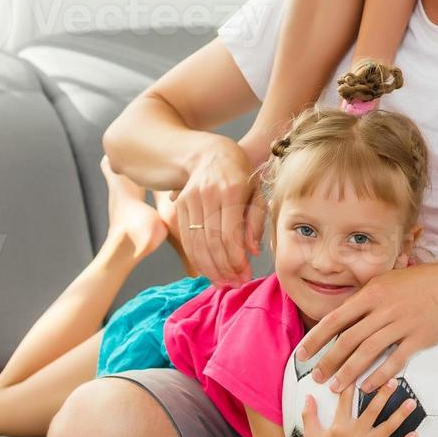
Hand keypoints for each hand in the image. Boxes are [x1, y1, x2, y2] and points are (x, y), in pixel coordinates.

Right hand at [170, 136, 265, 286]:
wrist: (211, 153)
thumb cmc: (240, 175)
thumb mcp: (256, 192)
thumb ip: (256, 221)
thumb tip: (252, 251)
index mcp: (232, 190)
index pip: (230, 235)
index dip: (236, 260)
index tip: (245, 275)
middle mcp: (209, 194)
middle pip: (212, 243)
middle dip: (224, 269)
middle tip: (235, 283)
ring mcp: (191, 199)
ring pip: (197, 244)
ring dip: (209, 268)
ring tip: (222, 282)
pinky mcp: (180, 205)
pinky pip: (187, 238)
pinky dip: (196, 259)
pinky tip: (208, 270)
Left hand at [294, 260, 437, 394]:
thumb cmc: (420, 281)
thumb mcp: (387, 281)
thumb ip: (365, 297)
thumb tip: (342, 314)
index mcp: (371, 293)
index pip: (336, 318)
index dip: (316, 338)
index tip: (303, 353)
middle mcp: (383, 308)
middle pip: (348, 338)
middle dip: (328, 360)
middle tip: (316, 377)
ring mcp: (402, 323)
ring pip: (368, 352)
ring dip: (349, 372)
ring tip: (336, 387)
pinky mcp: (419, 338)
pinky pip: (395, 360)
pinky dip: (379, 376)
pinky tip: (367, 387)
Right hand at [300, 378, 419, 436]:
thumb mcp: (311, 434)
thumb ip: (309, 414)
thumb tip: (308, 395)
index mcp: (340, 426)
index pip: (346, 399)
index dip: (351, 383)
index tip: (359, 369)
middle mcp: (356, 434)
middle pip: (373, 410)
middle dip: (384, 394)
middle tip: (393, 380)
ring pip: (387, 428)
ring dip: (400, 415)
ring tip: (411, 402)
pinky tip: (415, 434)